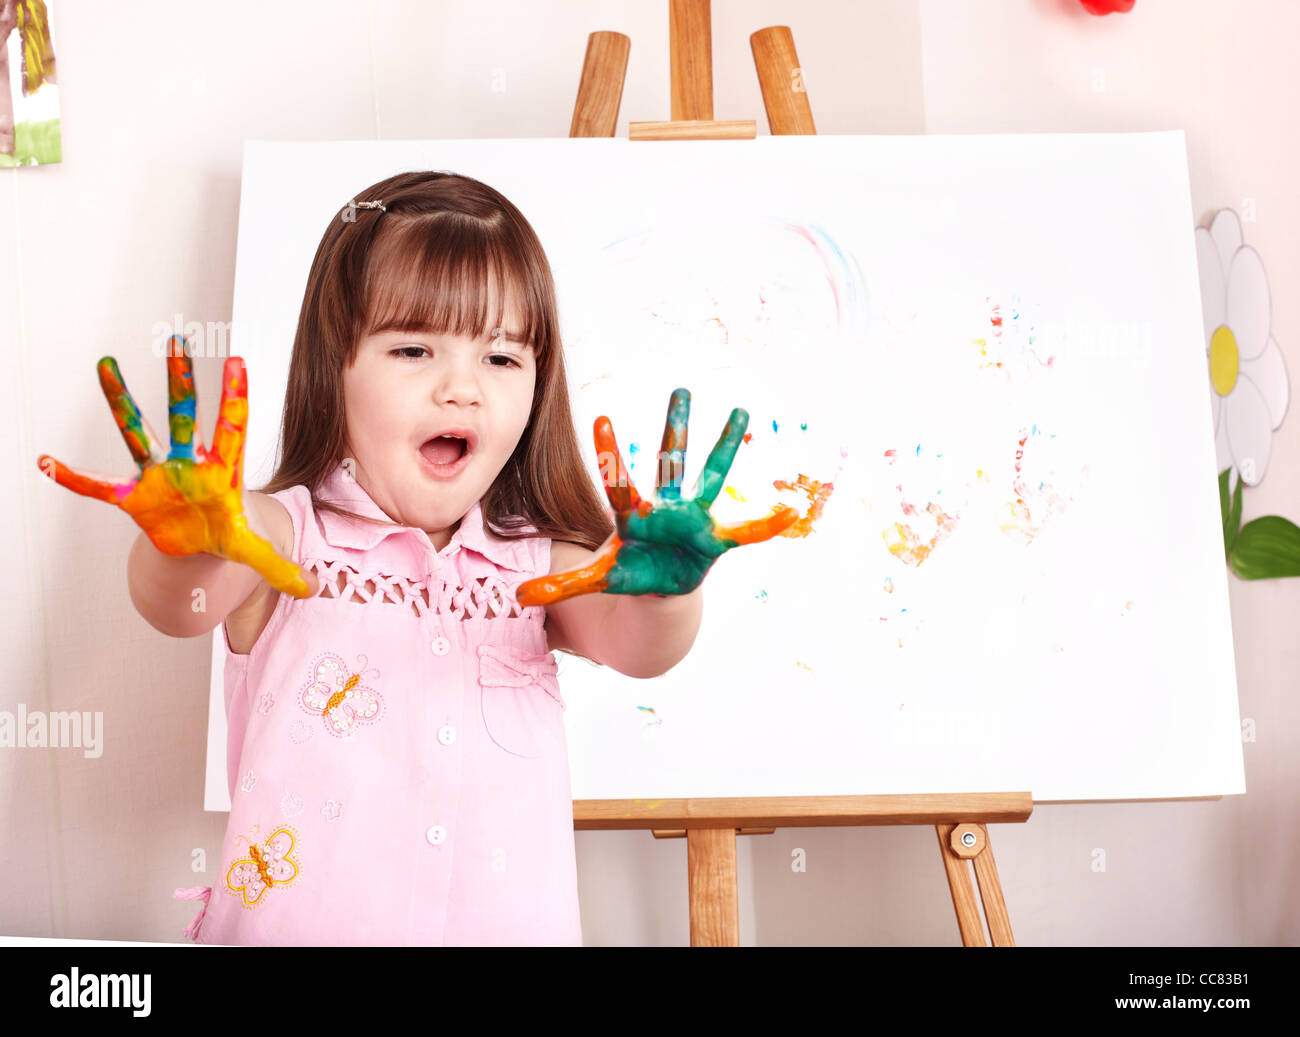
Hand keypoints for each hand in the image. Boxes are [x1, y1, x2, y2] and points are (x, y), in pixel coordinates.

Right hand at [36, 340, 315, 598]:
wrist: (197, 547)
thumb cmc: (226, 535)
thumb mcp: (253, 552)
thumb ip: (279, 567)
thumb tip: (311, 589)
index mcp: (222, 472)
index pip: (232, 428)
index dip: (235, 398)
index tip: (239, 360)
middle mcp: (188, 464)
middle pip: (183, 417)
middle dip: (181, 382)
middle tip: (180, 342)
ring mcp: (158, 476)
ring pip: (136, 432)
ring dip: (121, 402)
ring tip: (106, 365)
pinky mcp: (133, 497)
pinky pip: (98, 487)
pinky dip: (73, 478)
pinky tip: (44, 462)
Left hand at [515, 388, 797, 605]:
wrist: (658, 589)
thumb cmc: (628, 572)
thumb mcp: (595, 580)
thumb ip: (560, 587)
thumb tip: (517, 596)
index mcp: (633, 514)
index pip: (619, 480)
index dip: (612, 453)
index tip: (601, 419)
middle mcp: (665, 506)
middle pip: (671, 461)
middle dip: (676, 426)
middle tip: (680, 387)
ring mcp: (693, 518)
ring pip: (711, 475)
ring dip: (726, 446)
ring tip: (740, 411)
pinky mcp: (714, 539)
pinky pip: (744, 532)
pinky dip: (765, 525)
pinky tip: (790, 513)